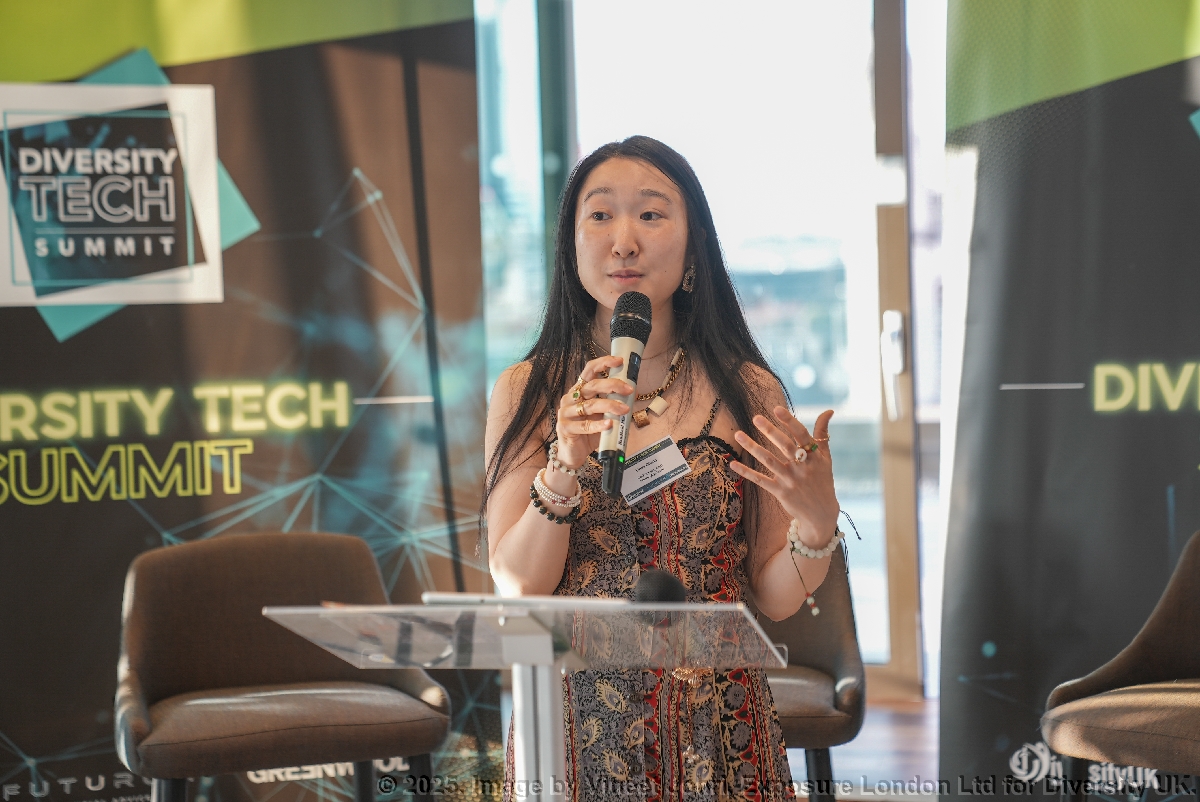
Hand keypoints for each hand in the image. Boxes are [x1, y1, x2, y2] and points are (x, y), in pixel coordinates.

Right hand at [555, 356, 634, 468]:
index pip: (589, 370)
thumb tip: (632, 394)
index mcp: (579, 390)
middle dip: (613, 385)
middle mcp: (571, 398)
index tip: (619, 361)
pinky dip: (599, 425)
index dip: (604, 363)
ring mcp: (566, 412)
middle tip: (629, 390)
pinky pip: (585, 425)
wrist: (573, 453)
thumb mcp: (602, 414)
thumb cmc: (588, 431)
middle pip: (592, 386)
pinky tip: (609, 425)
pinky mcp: (565, 428)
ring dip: (610, 406)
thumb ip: (612, 403)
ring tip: (624, 410)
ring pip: (590, 405)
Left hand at [730, 407, 838, 548]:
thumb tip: (828, 410)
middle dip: (770, 431)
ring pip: (769, 461)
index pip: (801, 435)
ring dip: (752, 447)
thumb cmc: (822, 480)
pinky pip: (760, 480)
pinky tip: (733, 463)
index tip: (777, 409)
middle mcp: (803, 467)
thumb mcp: (826, 458)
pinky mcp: (780, 492)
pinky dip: (746, 472)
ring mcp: (790, 480)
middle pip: (784, 446)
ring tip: (738, 434)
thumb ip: (822, 434)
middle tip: (756, 418)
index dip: (789, 421)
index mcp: (815, 456)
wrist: (821, 514)